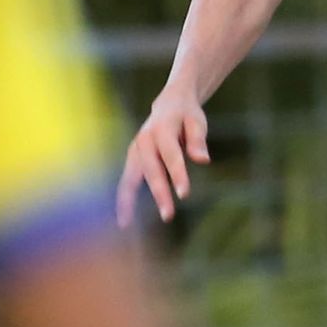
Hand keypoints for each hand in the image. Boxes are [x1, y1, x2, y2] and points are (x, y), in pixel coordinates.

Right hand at [116, 83, 209, 226]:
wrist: (170, 103)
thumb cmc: (187, 115)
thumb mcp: (197, 121)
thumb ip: (198, 140)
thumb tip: (203, 160)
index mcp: (162, 129)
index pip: (171, 156)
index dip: (177, 175)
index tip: (184, 194)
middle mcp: (144, 140)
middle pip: (152, 170)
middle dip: (159, 193)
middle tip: (168, 216)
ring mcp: (135, 150)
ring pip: (131, 177)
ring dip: (129, 200)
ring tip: (126, 224)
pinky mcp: (132, 159)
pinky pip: (127, 180)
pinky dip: (124, 198)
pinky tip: (123, 218)